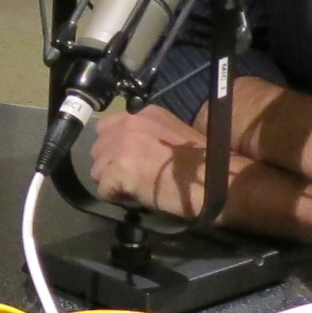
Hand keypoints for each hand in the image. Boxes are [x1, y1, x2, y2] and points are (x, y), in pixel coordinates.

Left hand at [90, 106, 211, 215]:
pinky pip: (104, 190)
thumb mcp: (171, 135)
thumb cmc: (200, 163)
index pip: (108, 128)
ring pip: (97, 170)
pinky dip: (117, 198)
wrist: (214, 181)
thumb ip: (147, 136)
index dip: (116, 149)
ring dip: (113, 182)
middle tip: (132, 178)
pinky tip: (137, 198)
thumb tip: (128, 153)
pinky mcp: (118, 169)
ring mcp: (121, 145)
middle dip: (111, 165)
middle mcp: (129, 123)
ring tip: (137, 189)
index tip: (130, 162)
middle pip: (98, 148)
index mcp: (144, 113)